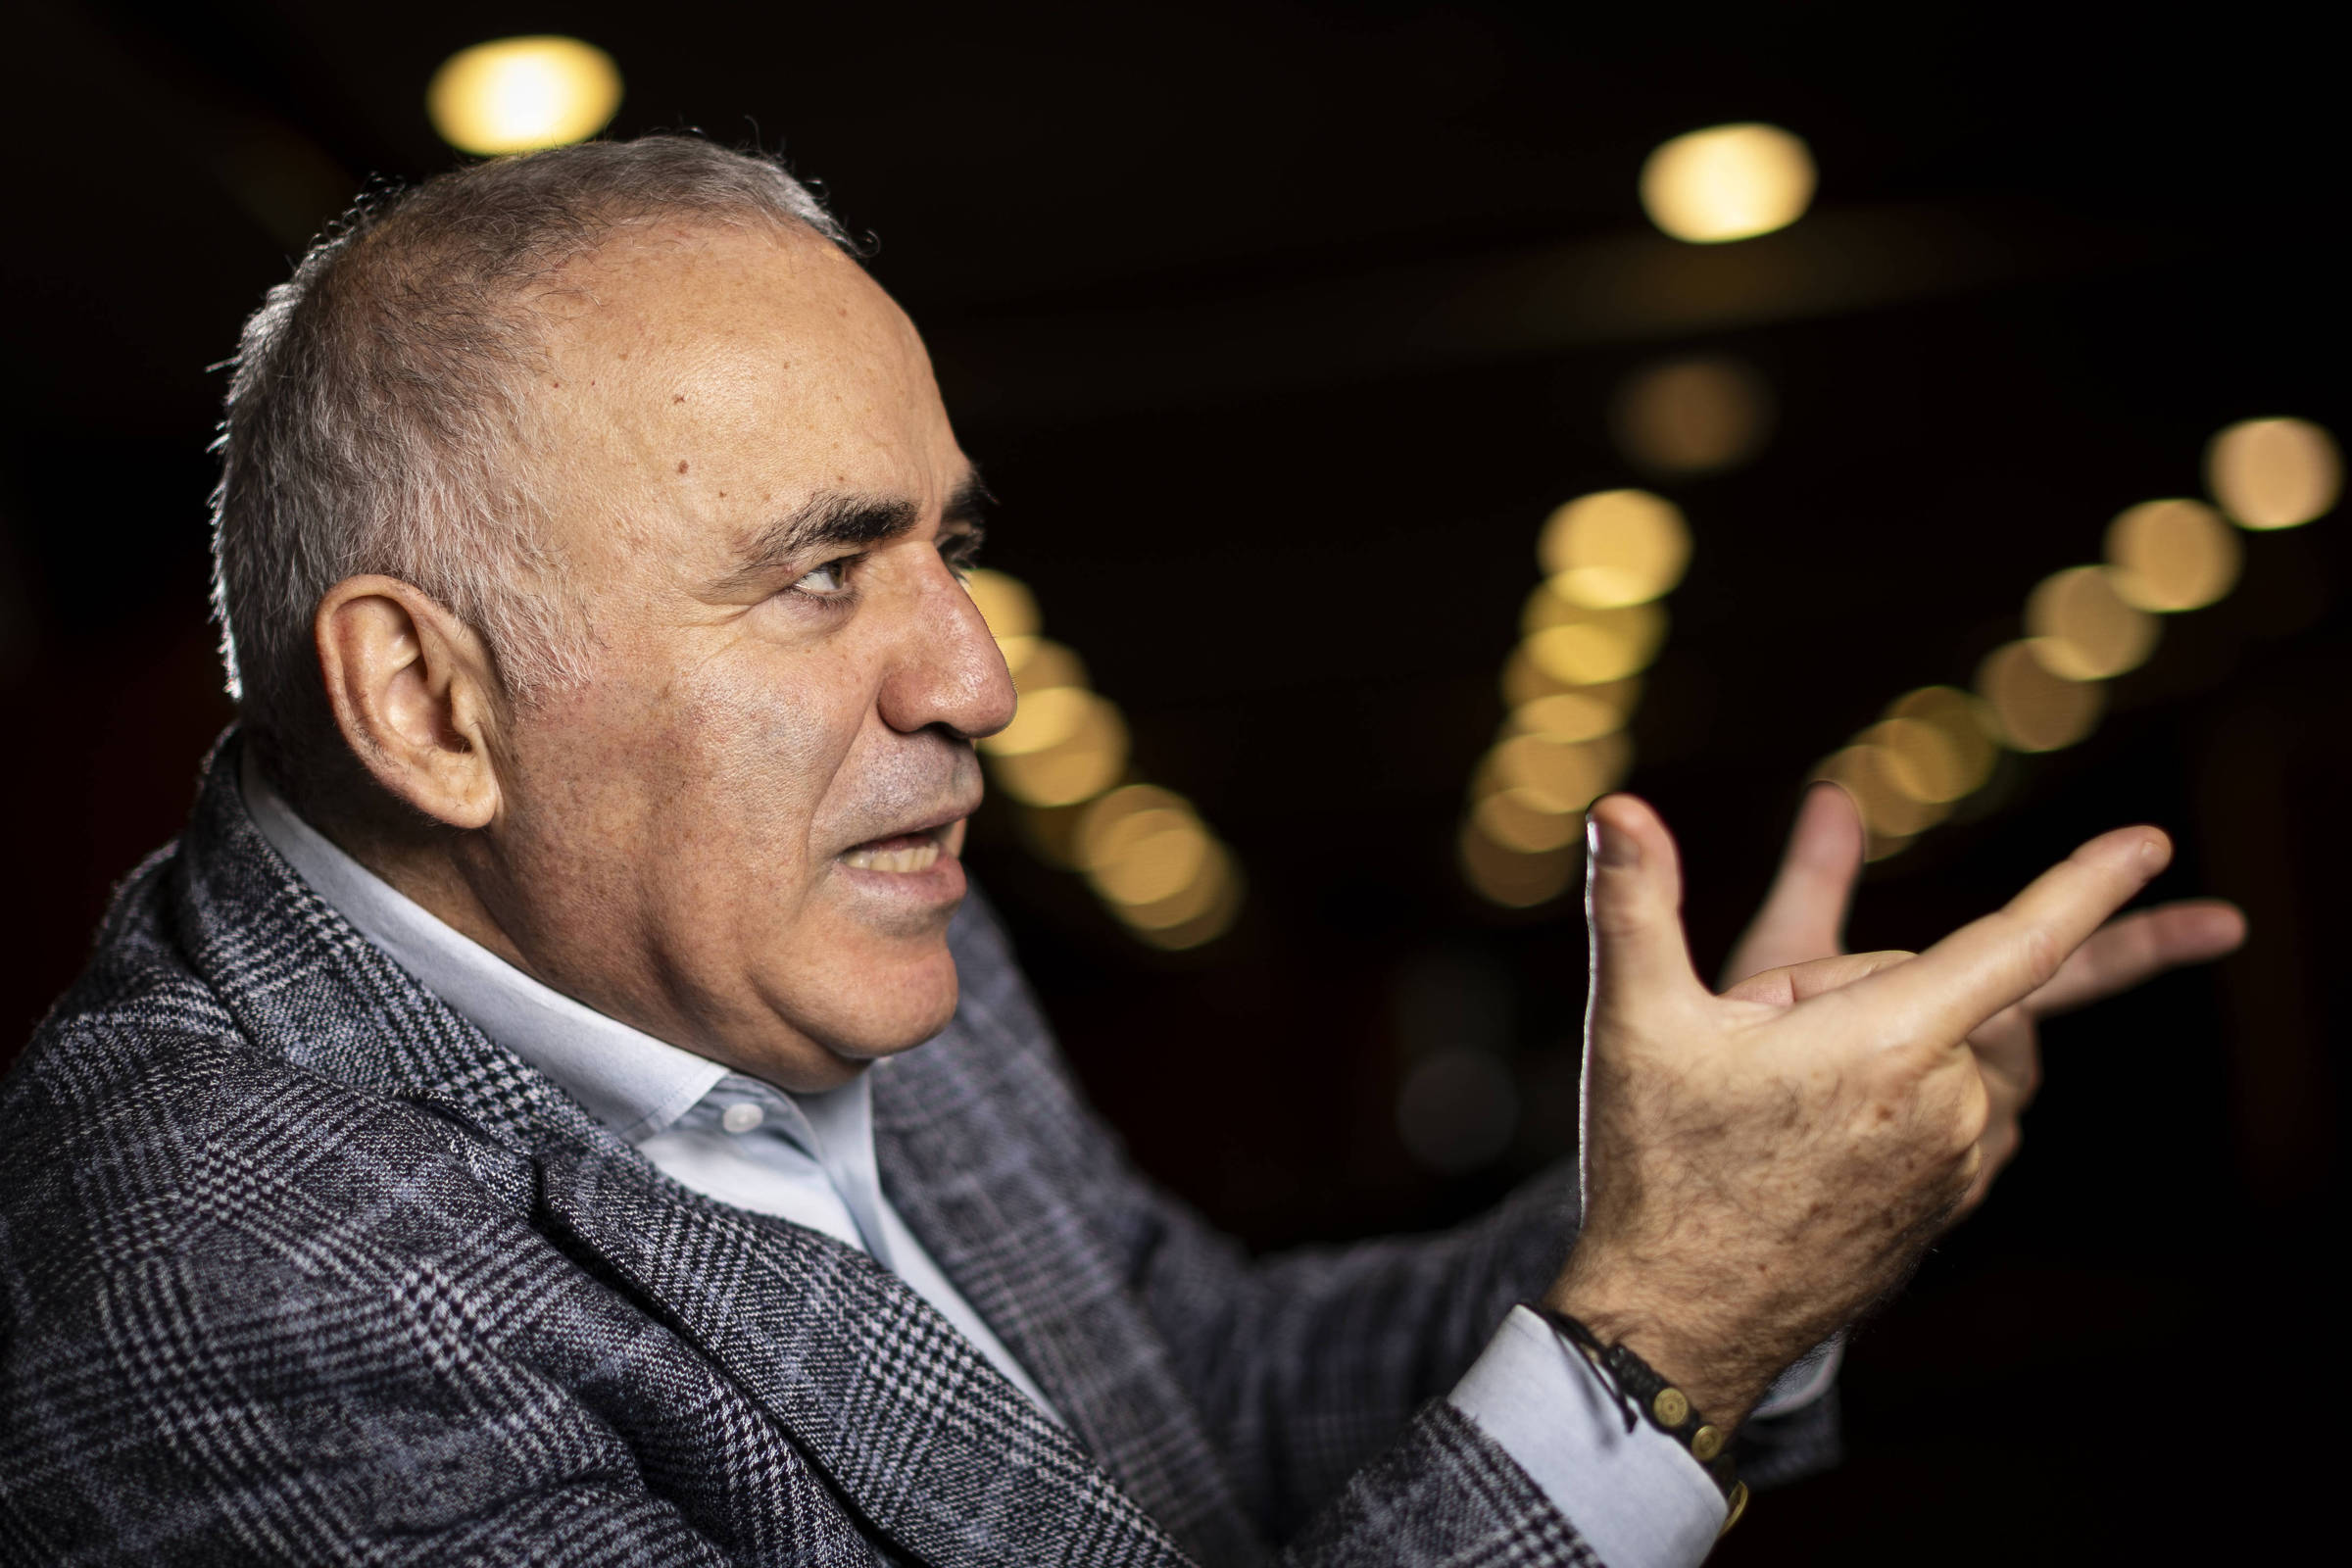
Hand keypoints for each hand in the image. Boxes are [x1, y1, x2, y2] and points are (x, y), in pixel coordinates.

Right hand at [1546, 794, 2172, 1427]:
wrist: (1679, 1322)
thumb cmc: (1660, 1166)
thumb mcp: (1637, 1021)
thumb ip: (1635, 899)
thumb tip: (1618, 804)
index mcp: (1891, 1046)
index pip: (2019, 944)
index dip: (2088, 884)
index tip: (2150, 841)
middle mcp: (1950, 1105)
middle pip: (1926, 983)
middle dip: (1840, 988)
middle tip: (1745, 1050)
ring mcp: (1960, 1163)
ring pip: (1947, 1042)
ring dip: (1879, 1036)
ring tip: (1777, 1093)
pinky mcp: (1953, 1202)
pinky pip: (1959, 1102)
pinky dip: (1908, 1084)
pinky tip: (1822, 1119)